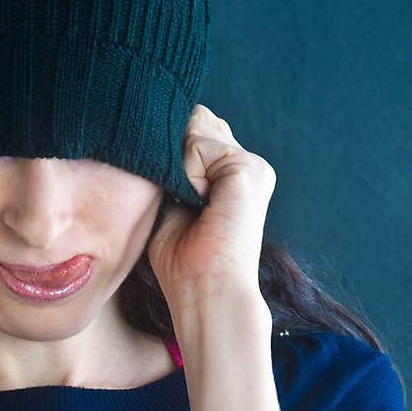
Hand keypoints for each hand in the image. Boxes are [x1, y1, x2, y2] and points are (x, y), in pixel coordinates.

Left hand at [146, 104, 276, 303]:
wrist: (205, 289)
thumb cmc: (183, 260)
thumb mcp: (170, 203)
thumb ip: (172, 166)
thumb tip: (160, 131)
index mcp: (231, 174)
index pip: (196, 128)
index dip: (172, 146)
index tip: (165, 181)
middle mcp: (246, 166)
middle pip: (196, 120)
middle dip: (174, 151)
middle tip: (181, 199)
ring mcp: (251, 166)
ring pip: (195, 129)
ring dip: (179, 166)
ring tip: (193, 205)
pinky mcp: (248, 169)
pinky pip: (197, 145)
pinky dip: (187, 174)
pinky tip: (200, 203)